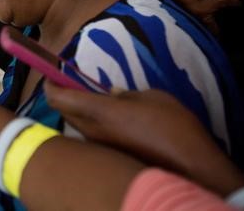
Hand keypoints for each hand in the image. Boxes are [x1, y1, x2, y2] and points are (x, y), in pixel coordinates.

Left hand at [44, 81, 243, 195]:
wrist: (192, 169)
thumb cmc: (174, 127)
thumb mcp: (153, 98)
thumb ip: (126, 94)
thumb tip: (111, 94)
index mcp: (100, 111)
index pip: (59, 98)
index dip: (51, 85)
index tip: (53, 74)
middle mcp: (92, 131)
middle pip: (64, 111)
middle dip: (63, 96)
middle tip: (73, 84)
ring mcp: (99, 146)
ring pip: (77, 124)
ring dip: (79, 111)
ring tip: (94, 99)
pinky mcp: (109, 156)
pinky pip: (91, 135)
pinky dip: (92, 124)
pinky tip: (111, 119)